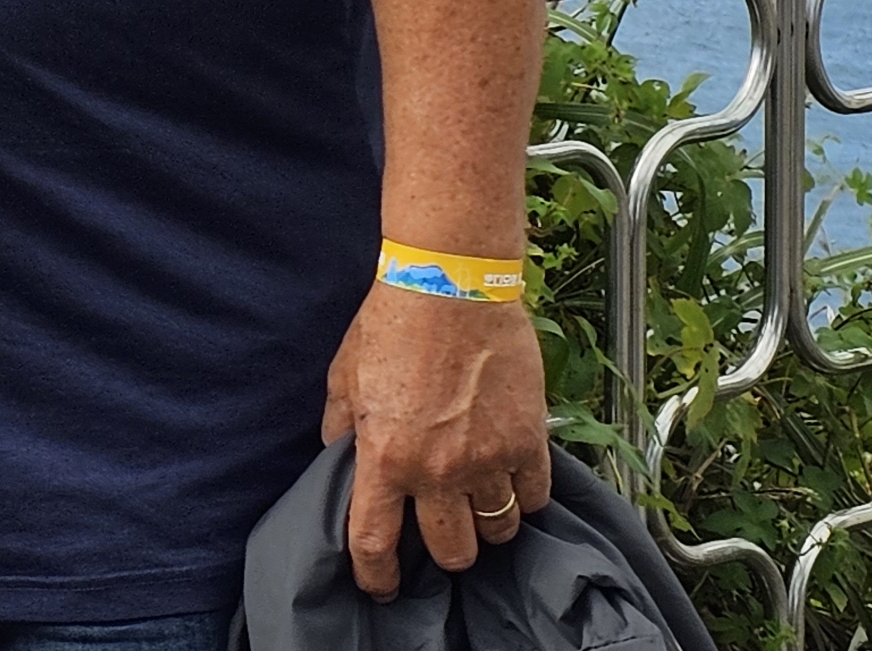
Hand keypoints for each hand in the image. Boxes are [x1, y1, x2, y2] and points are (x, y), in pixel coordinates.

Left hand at [324, 284, 550, 597]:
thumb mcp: (344, 375)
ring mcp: (487, 460)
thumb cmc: (391, 322)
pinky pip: (534, 499)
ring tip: (479, 505)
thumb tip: (337, 455)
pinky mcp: (528, 442)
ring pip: (498, 532)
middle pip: (452, 552)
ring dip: (488, 526)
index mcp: (384, 457)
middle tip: (442, 532)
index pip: (375, 541)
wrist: (449, 285)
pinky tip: (511, 480)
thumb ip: (340, 424)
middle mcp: (437, 471)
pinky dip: (524, 498)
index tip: (382, 584)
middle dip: (446, 551)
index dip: (376, 574)